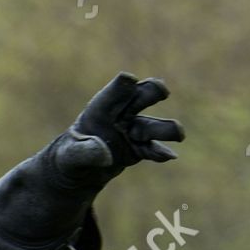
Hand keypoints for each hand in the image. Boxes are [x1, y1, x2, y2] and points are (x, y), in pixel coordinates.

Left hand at [57, 73, 185, 178]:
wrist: (80, 169)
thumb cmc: (70, 155)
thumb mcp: (70, 155)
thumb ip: (84, 151)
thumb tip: (105, 153)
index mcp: (102, 107)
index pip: (117, 88)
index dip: (124, 84)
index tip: (130, 80)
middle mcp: (122, 114)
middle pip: (143, 94)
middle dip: (153, 90)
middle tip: (161, 91)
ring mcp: (134, 130)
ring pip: (154, 126)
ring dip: (166, 128)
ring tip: (179, 134)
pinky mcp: (140, 149)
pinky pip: (154, 150)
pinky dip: (162, 153)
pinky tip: (170, 156)